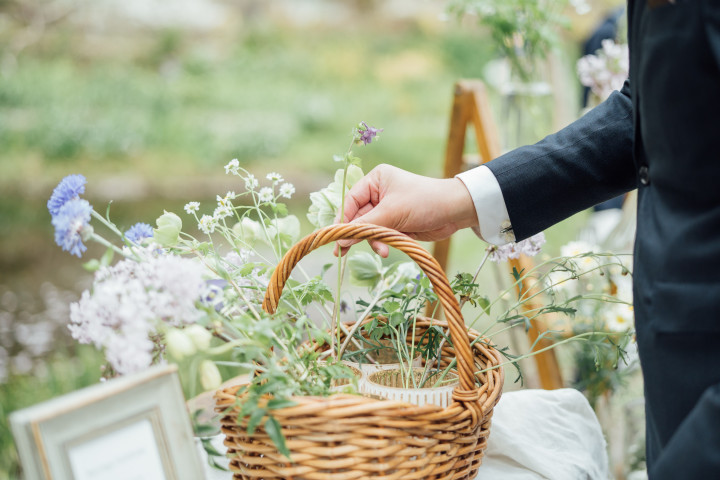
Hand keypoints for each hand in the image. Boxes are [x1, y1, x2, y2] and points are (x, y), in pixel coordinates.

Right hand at [334, 164, 477, 256]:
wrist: (455, 212)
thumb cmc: (424, 202)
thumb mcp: (392, 212)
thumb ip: (365, 226)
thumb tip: (340, 239)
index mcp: (375, 180)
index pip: (350, 201)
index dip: (342, 220)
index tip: (336, 238)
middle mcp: (378, 193)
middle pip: (357, 217)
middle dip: (358, 234)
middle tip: (343, 253)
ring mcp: (387, 209)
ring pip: (369, 229)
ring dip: (373, 241)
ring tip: (383, 250)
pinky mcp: (395, 224)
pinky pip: (380, 236)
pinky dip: (383, 243)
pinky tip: (388, 249)